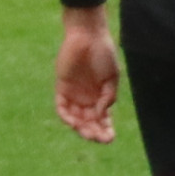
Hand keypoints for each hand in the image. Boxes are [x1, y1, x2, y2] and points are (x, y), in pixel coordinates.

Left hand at [55, 11, 117, 143]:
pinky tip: (74, 122)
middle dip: (95, 132)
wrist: (88, 36)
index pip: (102, 118)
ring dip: (82, 128)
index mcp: (101, 96)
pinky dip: (66, 117)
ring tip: (89, 133)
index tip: (111, 138)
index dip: (106, 129)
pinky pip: (62, 108)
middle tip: (101, 139)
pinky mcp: (62, 89)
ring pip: (75, 118)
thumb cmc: (104, 53)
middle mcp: (87, 98)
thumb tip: (102, 113)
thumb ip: (108, 95)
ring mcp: (74, 95)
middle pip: (89, 122)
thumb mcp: (112, 76)